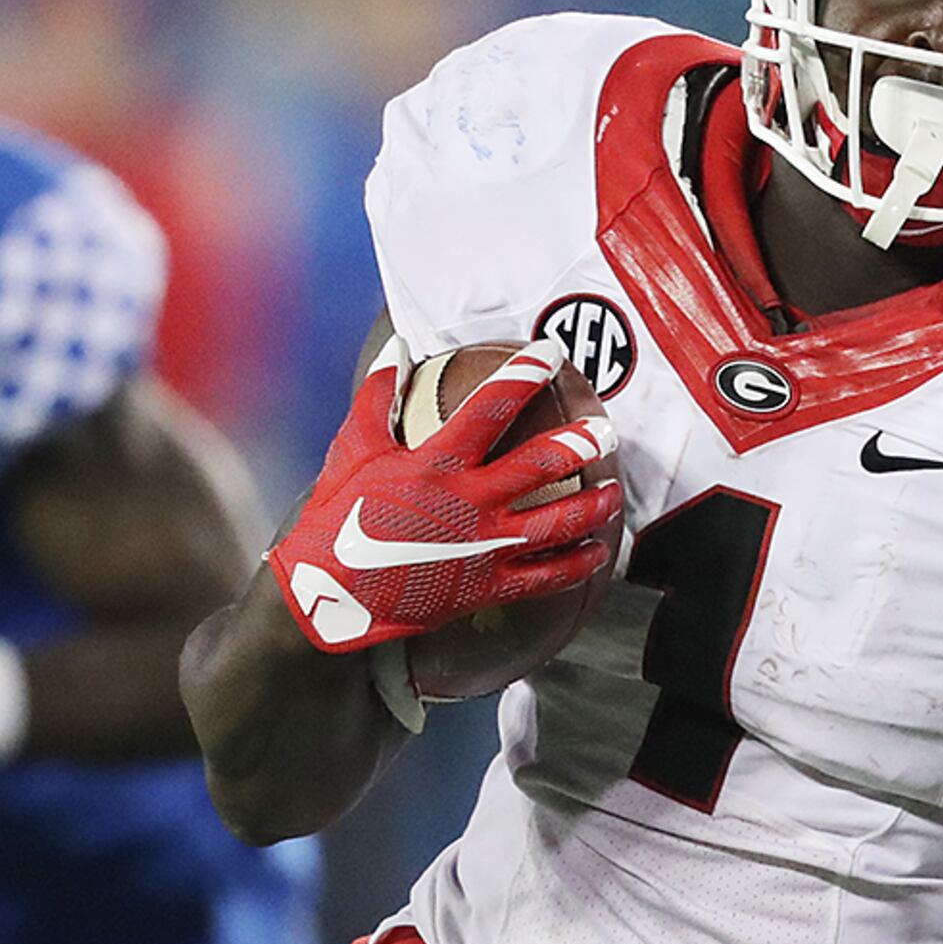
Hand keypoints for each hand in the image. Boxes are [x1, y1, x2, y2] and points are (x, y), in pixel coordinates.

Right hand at [271, 348, 622, 655]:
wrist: (329, 597)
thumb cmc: (337, 519)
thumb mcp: (353, 449)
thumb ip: (378, 394)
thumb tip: (397, 346)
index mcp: (436, 464)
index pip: (491, 407)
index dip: (525, 375)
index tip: (551, 353)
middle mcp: (469, 503)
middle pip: (541, 466)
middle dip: (580, 444)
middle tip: (607, 431)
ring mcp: (484, 548)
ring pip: (556, 524)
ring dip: (591, 504)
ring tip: (613, 491)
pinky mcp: (488, 588)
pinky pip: (545, 577)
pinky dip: (576, 564)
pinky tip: (595, 552)